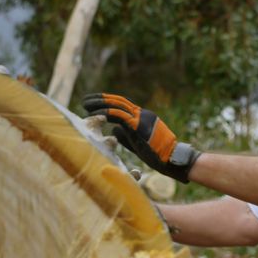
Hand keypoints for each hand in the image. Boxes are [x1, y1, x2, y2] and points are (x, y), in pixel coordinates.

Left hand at [81, 93, 201, 182]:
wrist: (171, 158)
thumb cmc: (156, 154)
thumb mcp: (137, 143)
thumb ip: (126, 135)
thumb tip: (114, 129)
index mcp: (142, 117)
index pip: (122, 105)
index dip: (107, 102)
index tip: (94, 103)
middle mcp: (141, 113)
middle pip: (118, 101)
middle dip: (100, 99)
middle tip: (85, 100)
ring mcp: (140, 117)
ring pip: (116, 105)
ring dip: (99, 104)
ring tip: (85, 105)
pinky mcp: (138, 125)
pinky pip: (118, 115)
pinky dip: (105, 113)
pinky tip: (95, 115)